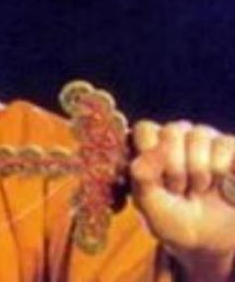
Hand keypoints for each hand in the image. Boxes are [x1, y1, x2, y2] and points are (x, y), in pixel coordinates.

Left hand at [131, 120, 234, 279]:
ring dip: (199, 172)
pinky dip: (221, 171)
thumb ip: (143, 176)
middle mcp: (175, 136)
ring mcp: (203, 138)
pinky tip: (220, 185)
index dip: (150, 156)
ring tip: (199, 189)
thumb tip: (156, 149)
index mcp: (149, 145)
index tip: (157, 183)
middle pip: (171, 131)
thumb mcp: (150, 205)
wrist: (212, 239)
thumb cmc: (174, 219)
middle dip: (175, 169)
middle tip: (179, 190)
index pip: (145, 129)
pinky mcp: (229, 145)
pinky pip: (224, 144)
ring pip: (198, 135)